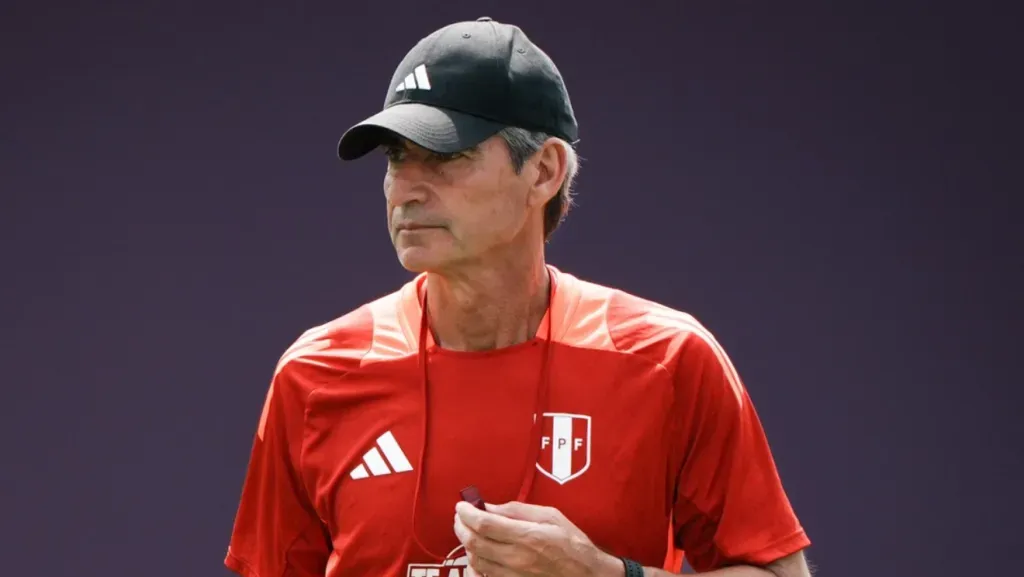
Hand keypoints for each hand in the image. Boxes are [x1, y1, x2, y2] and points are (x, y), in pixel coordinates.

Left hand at [453, 500, 622, 576]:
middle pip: (474, 543)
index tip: (461, 505)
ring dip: (467, 545)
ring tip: (471, 533)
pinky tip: (479, 555)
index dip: (466, 513)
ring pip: (475, 561)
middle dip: (461, 527)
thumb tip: (489, 507)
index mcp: (527, 536)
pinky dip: (476, 565)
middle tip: (461, 517)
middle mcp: (517, 558)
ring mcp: (513, 576)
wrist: (588, 576)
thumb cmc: (572, 544)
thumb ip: (517, 511)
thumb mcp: (551, 516)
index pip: (484, 524)